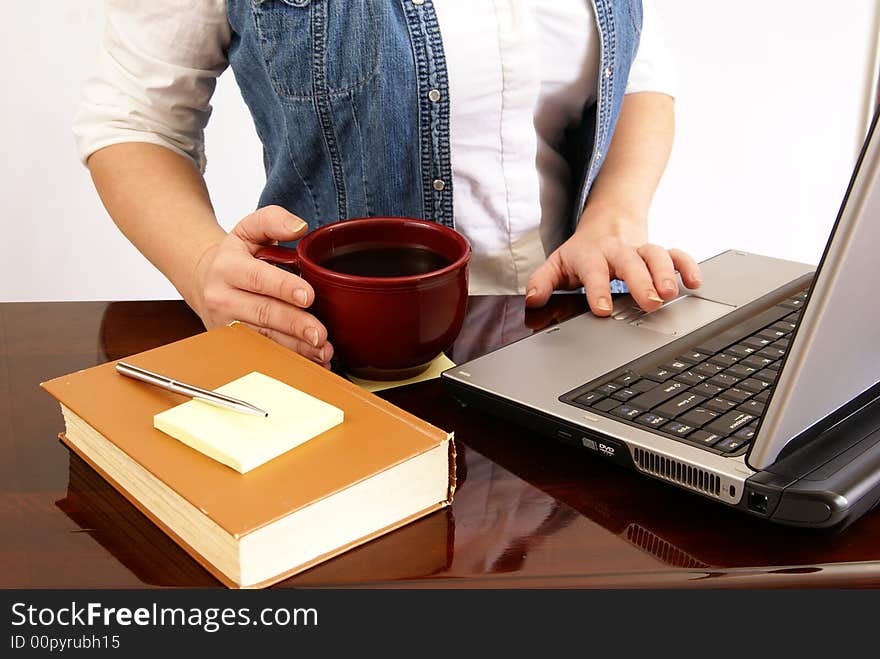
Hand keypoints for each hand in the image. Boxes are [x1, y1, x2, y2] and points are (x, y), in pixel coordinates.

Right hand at [192, 205, 332, 366]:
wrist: (204, 280)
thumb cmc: (236, 256)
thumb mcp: (249, 229)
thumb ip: (273, 220)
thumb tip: (299, 226)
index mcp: (228, 267)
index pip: (258, 278)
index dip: (284, 288)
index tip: (309, 296)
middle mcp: (222, 298)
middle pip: (263, 314)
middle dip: (295, 326)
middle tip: (321, 334)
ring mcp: (226, 325)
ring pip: (263, 340)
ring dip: (296, 349)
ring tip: (322, 351)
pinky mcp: (232, 345)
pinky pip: (262, 354)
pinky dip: (289, 359)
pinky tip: (311, 361)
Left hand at [525, 211, 702, 315]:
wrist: (606, 221)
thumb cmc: (581, 252)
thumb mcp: (556, 265)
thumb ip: (541, 283)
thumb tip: (532, 300)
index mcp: (590, 254)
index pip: (593, 271)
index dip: (598, 289)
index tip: (604, 310)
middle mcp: (617, 250)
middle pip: (630, 261)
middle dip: (640, 281)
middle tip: (649, 303)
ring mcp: (639, 249)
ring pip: (656, 254)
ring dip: (666, 272)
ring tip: (671, 294)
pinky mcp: (658, 250)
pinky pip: (676, 253)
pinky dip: (687, 265)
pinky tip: (695, 282)